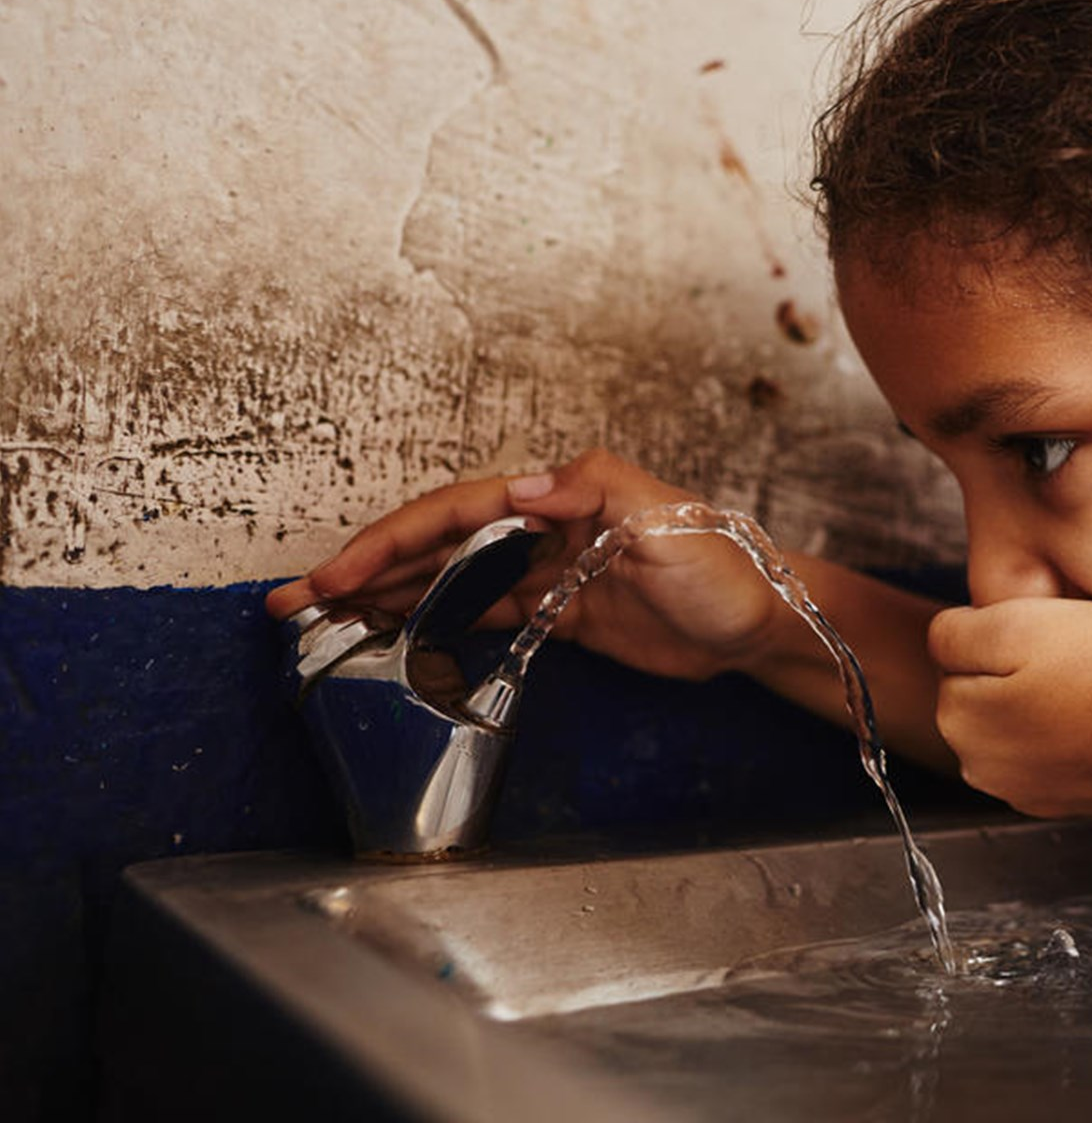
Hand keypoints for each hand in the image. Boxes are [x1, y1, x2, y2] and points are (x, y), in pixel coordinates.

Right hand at [264, 449, 782, 680]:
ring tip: (319, 621)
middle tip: (294, 601)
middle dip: (363, 568)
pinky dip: (431, 622)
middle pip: (437, 543)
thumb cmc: (727, 566)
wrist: (765, 623)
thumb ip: (595, 492)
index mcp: (562, 497)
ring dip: (384, 596)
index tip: (338, 573)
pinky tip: (388, 636)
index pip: (458, 512)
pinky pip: (480, 613)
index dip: (392, 541)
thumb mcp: (669, 518)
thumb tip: (516, 486)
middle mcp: (545, 527)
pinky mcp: (560, 612)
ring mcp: (548, 571)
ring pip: (448, 580)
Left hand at [926, 597, 1091, 824]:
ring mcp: (1034, 794)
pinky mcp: (1081, 802)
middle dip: (1022, 671)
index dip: (1004, 634)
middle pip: (990, 693)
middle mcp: (985, 770)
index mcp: (959, 720)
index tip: (1049, 632)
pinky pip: (1068, 750)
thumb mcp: (1016, 623)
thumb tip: (942, 641)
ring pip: (1028, 722)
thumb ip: (955, 633)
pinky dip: (1084, 734)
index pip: (959, 656)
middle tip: (1077, 652)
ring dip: (1053, 703)